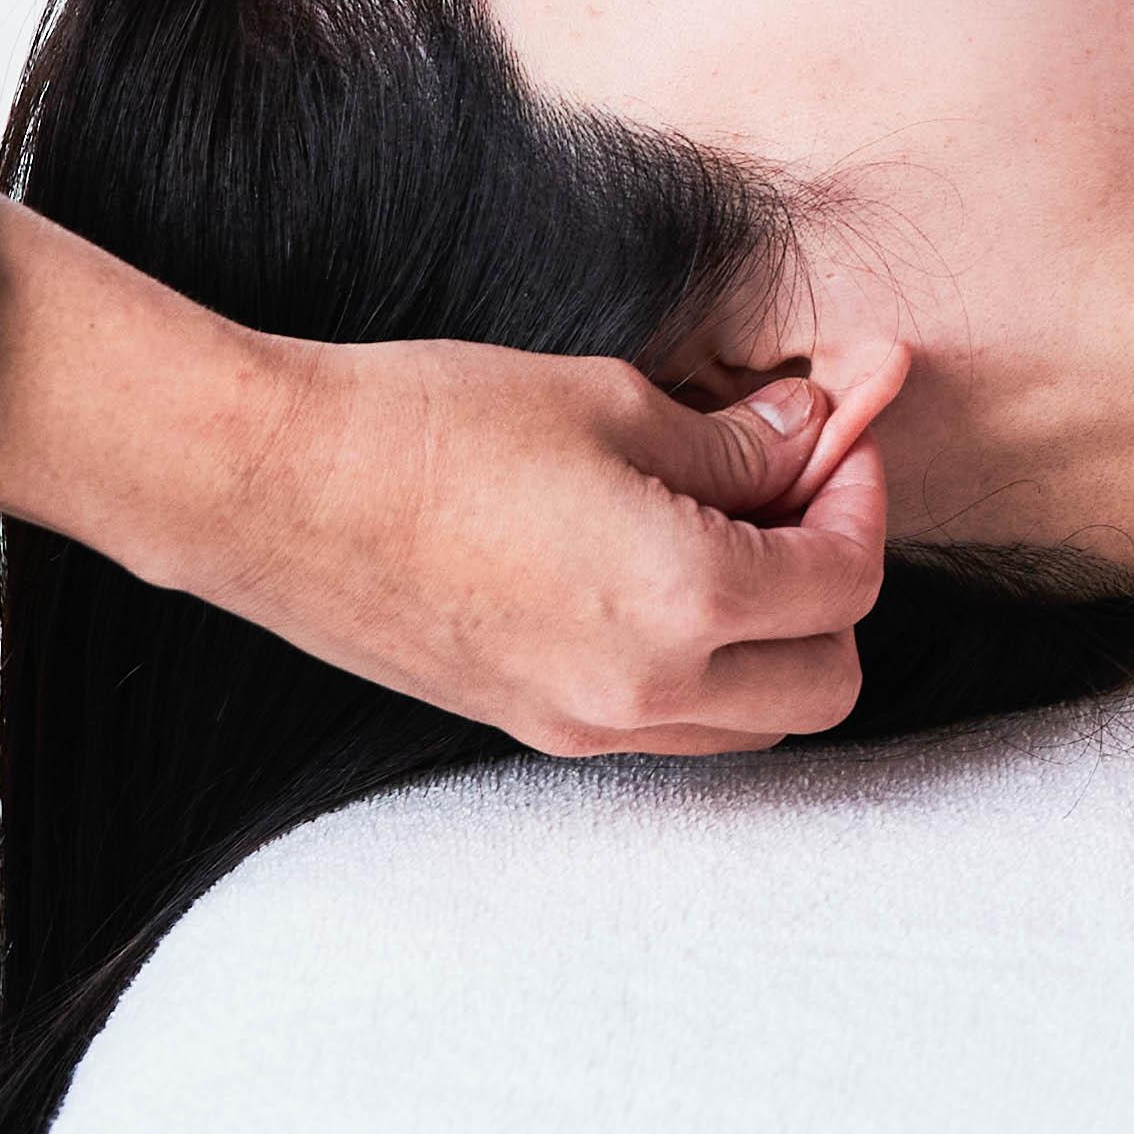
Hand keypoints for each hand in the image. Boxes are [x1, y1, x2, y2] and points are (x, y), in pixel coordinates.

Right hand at [186, 334, 894, 757]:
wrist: (275, 488)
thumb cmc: (434, 427)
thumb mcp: (613, 405)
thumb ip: (736, 441)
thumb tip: (815, 434)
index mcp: (684, 604)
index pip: (847, 585)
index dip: (859, 502)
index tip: (833, 444)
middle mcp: (645, 692)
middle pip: (826, 684)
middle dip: (839, 590)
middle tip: (799, 497)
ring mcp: (583, 726)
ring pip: (754, 724)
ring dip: (779, 641)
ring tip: (732, 535)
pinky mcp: (530, 728)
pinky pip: (671, 727)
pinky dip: (706, 669)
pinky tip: (662, 575)